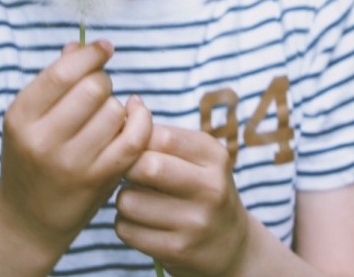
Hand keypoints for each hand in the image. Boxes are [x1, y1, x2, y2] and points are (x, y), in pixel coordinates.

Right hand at [0, 41, 152, 260]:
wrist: (29, 219)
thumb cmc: (32, 157)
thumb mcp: (29, 119)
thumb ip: (54, 80)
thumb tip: (80, 45)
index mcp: (20, 117)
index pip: (62, 72)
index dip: (90, 54)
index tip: (105, 49)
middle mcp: (42, 140)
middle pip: (93, 88)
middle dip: (103, 81)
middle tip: (99, 91)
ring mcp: (72, 163)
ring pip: (115, 111)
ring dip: (117, 106)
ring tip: (106, 116)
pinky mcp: (99, 180)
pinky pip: (134, 138)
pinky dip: (142, 120)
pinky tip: (136, 115)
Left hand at [115, 124, 250, 276]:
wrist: (231, 246)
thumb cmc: (202, 190)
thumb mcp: (197, 159)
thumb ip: (163, 134)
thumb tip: (131, 102)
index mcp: (215, 156)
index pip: (160, 135)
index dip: (134, 139)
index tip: (128, 146)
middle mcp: (211, 188)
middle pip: (146, 167)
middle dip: (126, 168)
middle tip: (127, 173)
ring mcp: (196, 222)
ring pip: (129, 201)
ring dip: (122, 200)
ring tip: (136, 200)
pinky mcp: (179, 251)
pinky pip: (127, 230)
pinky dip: (124, 225)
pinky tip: (140, 223)